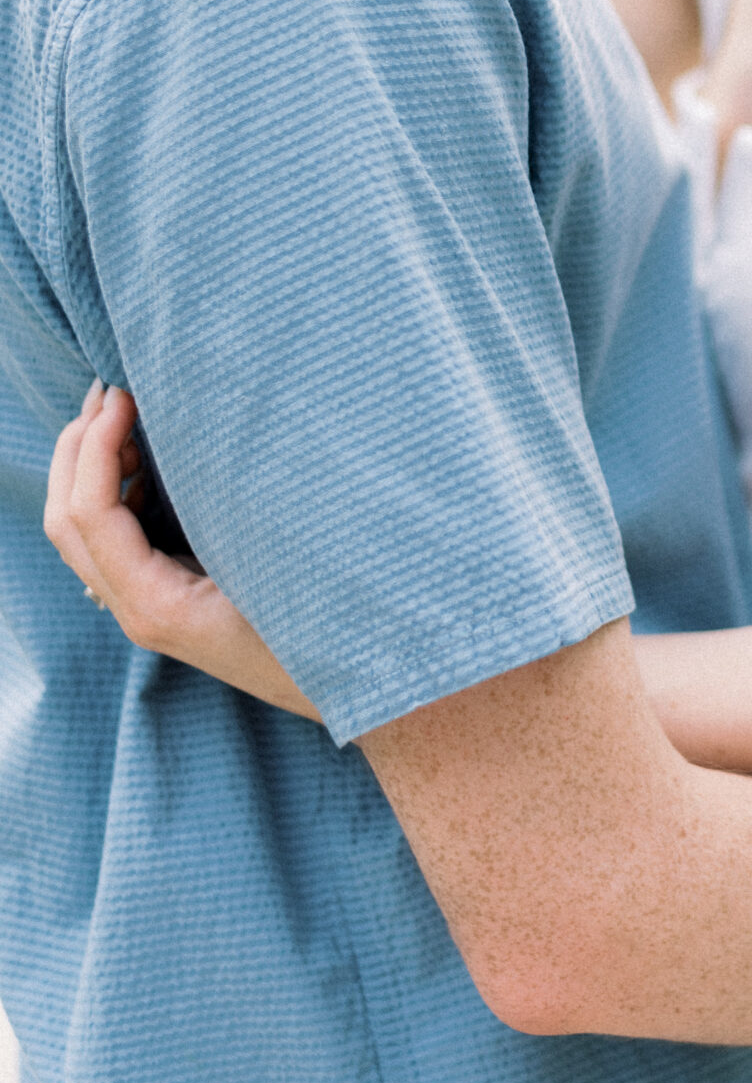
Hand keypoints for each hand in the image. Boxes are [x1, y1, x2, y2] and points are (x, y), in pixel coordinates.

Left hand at [44, 384, 320, 721]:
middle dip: (77, 448)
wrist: (356, 692)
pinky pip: (111, 541)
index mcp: (157, 603)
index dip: (98, 444)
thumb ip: (227, 511)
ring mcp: (146, 609)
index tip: (125, 394)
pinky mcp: (164, 601)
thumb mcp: (278, 565)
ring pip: (80, 532)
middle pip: (64, 520)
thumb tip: (199, 437)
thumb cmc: (326, 630)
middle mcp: (138, 610)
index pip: (91, 512)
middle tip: (109, 390)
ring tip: (125, 415)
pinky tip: (148, 461)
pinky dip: (113, 491)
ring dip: (89, 467)